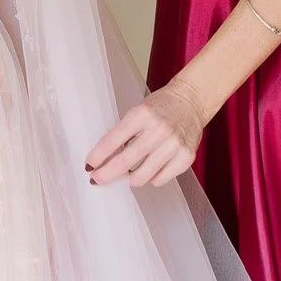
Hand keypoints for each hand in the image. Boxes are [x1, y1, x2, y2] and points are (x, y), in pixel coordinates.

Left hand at [86, 78, 206, 189]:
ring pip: (142, 176)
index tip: (89, 166)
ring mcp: (174, 145)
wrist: (191, 101)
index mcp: (142, 115)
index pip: (113, 141)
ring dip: (129, 179)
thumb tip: (105, 160)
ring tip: (127, 175)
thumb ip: (124, 133)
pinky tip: (150, 168)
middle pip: (125, 162)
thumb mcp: (138, 112)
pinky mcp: (186, 157)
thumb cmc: (161, 106)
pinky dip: (151, 178)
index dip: (98, 157)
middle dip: (106, 174)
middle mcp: (159, 130)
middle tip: (97, 179)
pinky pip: (160, 179)